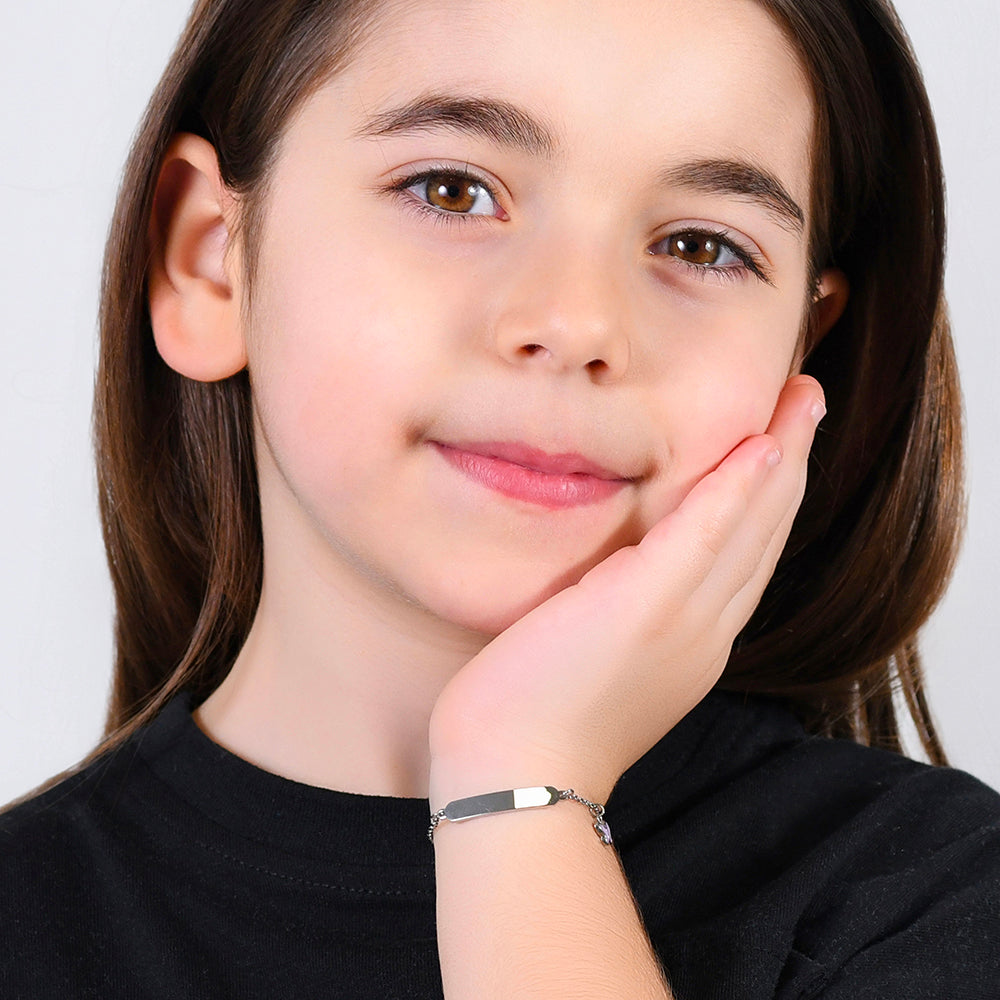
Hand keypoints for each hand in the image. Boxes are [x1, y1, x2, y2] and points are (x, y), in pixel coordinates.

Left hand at [428, 375, 825, 806]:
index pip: (741, 558)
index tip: (776, 448)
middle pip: (762, 534)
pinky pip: (708, 533)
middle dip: (791, 464)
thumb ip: (619, 619)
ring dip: (783, 456)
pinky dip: (740, 487)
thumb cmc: (533, 723)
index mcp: (690, 645)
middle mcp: (703, 633)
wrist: (514, 778)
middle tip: (807, 403)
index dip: (766, 499)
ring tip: (804, 398)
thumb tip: (603, 585)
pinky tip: (765, 442)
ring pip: (751, 526)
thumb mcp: (593, 663)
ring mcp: (682, 620)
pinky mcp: (647, 606)